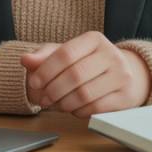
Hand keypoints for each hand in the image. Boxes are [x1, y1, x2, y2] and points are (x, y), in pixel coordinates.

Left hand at [19, 32, 150, 117]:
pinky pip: (96, 108)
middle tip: (43, 99)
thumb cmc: (88, 63)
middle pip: (75, 75)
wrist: (124, 74)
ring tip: (56, 104)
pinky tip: (73, 109)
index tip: (34, 83)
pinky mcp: (126, 97)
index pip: (65, 54)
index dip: (46, 70)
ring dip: (64, 103)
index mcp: (94, 39)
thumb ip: (44, 56)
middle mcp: (111, 54)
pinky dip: (79, 111)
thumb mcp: (66, 54)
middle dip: (53, 90)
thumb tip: (25, 60)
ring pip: (85, 94)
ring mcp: (122, 76)